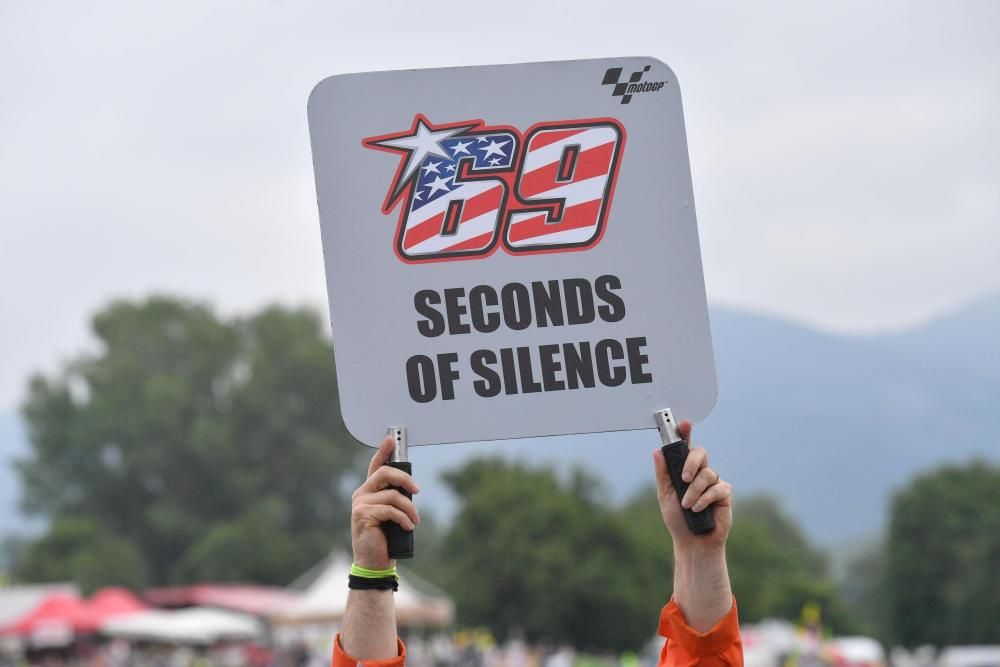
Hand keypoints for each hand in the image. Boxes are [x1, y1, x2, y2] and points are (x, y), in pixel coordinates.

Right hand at [351, 435, 420, 568]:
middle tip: (418, 491)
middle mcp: (361, 494)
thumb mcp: (391, 514)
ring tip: (415, 521)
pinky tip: (408, 526)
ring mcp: (360, 504)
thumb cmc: (384, 538)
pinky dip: (404, 518)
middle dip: (405, 478)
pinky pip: (391, 510)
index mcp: (368, 491)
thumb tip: (411, 487)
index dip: (383, 451)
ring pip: (393, 495)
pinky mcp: (363, 515)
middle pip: (385, 473)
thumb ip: (395, 498)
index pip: (375, 466)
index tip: (391, 439)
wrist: (374, 562)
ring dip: (409, 509)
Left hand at [652, 420, 732, 550]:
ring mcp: (713, 482)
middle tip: (684, 477)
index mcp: (684, 470)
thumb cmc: (678, 519)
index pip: (685, 447)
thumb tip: (657, 451)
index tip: (684, 423)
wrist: (692, 542)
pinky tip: (698, 509)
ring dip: (694, 490)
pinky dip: (705, 498)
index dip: (686, 433)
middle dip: (692, 462)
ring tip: (687, 505)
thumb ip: (663, 473)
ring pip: (707, 473)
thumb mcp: (665, 495)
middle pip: (700, 453)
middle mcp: (700, 472)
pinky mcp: (724, 494)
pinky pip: (717, 488)